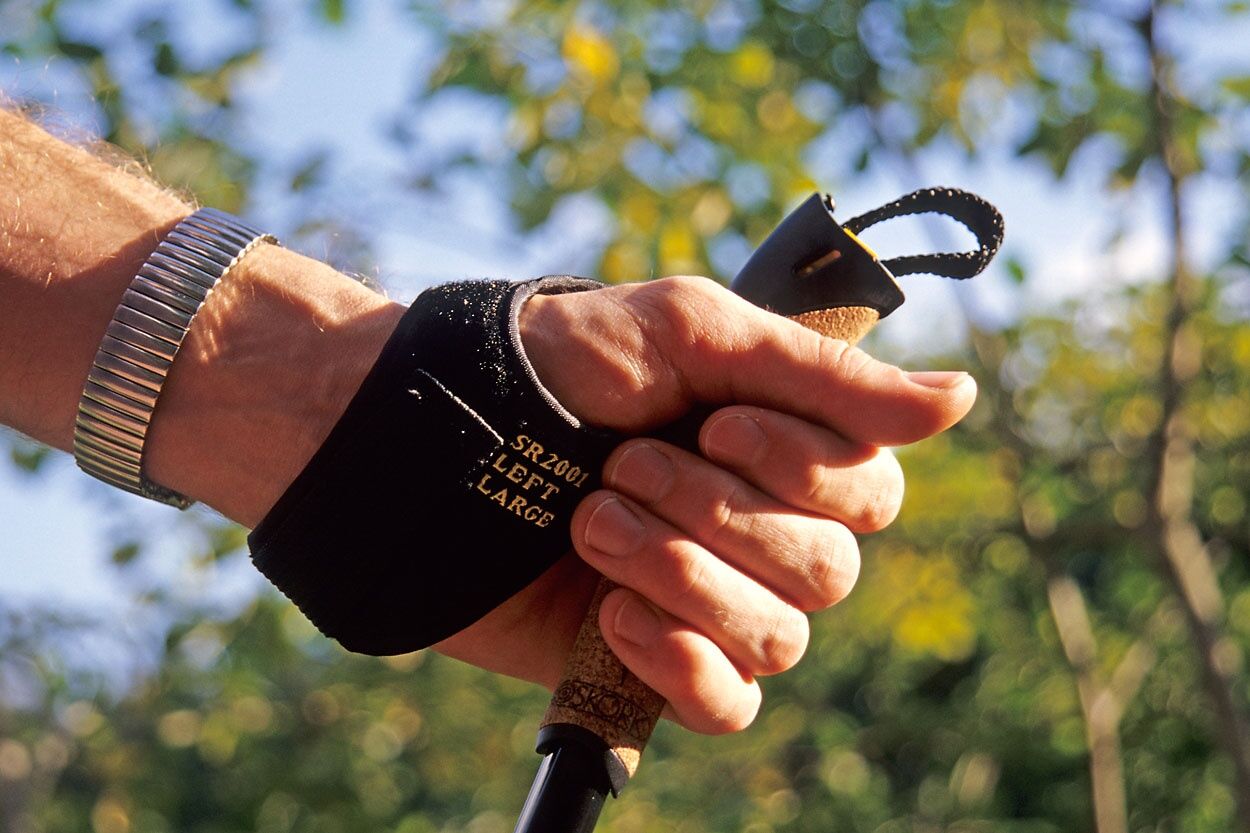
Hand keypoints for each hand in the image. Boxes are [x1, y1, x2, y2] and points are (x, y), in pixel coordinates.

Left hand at [433, 276, 975, 732]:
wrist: (433, 439)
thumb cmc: (559, 365)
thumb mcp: (695, 335)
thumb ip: (826, 376)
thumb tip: (963, 402)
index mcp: (781, 448)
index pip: (871, 491)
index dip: (803, 466)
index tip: (717, 420)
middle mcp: (758, 528)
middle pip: (828, 569)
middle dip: (717, 513)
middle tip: (625, 465)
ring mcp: (708, 600)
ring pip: (779, 637)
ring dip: (681, 573)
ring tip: (593, 522)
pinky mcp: (650, 662)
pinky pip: (726, 702)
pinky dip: (678, 660)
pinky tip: (610, 612)